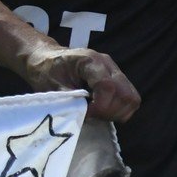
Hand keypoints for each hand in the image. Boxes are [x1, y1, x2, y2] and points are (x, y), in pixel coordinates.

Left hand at [20, 46, 139, 121]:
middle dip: (110, 112)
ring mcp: (114, 71)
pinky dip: (118, 109)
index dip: (100, 106)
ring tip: (96, 113)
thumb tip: (85, 116)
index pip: (107, 87)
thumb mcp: (52, 87)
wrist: (45, 60)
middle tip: (92, 115)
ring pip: (132, 98)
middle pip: (126, 95)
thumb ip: (71, 101)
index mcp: (90, 61)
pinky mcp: (117, 79)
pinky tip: (101, 109)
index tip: (86, 113)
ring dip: (116, 112)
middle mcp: (107, 64)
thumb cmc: (46, 71)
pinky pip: (129, 98)